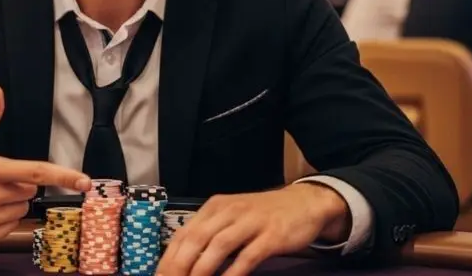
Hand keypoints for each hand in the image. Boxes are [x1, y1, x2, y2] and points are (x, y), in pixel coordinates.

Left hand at [157, 183, 349, 275]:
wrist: (302, 203)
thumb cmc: (261, 215)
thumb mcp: (231, 216)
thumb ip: (209, 233)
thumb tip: (183, 259)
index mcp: (214, 207)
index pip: (184, 233)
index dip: (169, 257)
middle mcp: (228, 211)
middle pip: (196, 239)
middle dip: (179, 266)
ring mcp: (250, 222)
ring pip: (218, 246)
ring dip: (202, 269)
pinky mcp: (271, 236)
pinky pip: (248, 256)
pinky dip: (233, 272)